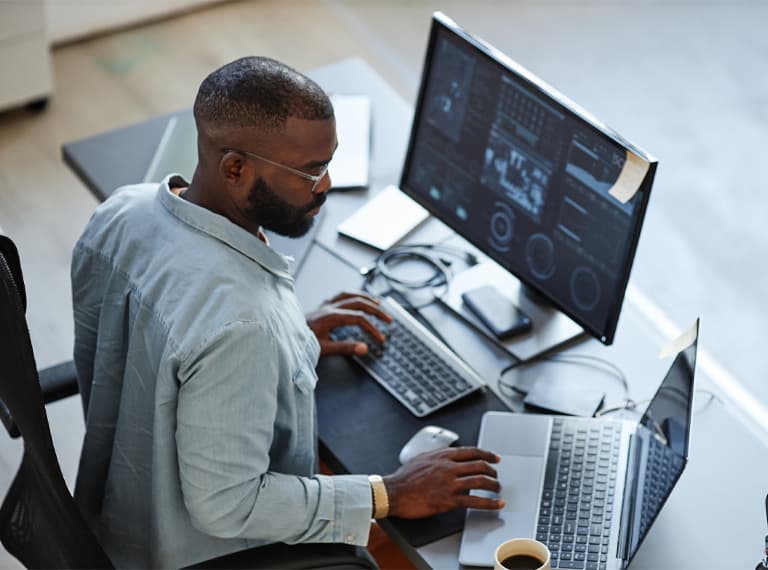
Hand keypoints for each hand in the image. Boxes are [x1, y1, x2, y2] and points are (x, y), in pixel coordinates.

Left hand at [307, 292, 392, 355]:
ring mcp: (324, 305)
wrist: (283, 335)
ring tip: (378, 303)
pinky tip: (357, 299)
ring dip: (366, 298)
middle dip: (376, 310)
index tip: (380, 338)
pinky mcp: (321, 306)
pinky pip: (340, 296)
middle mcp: (328, 307)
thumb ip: (345, 348)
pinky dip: (353, 296)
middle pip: (358, 303)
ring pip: (350, 295)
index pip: (358, 318)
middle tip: (388, 319)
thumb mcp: (323, 349)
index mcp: (330, 316)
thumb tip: (364, 348)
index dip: (372, 328)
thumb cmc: (300, 343)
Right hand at [382, 447, 503, 518]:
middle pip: (479, 465)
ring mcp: (450, 483)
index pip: (471, 451)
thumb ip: (436, 456)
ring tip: (498, 489)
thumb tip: (445, 456)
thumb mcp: (421, 458)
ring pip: (480, 481)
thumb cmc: (403, 477)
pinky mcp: (448, 500)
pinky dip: (489, 503)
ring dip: (493, 485)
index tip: (495, 458)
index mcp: (443, 456)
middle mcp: (449, 467)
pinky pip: (474, 501)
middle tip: (496, 476)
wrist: (393, 492)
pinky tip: (496, 504)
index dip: (487, 454)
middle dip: (492, 471)